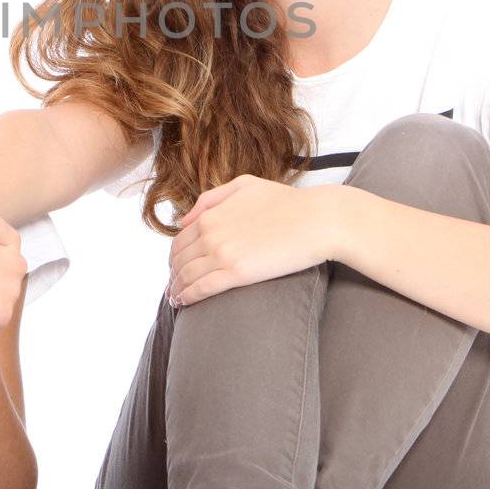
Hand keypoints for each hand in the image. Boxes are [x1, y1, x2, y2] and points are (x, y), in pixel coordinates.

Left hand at [167, 174, 337, 306]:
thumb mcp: (243, 185)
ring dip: (177, 288)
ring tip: (175, 298)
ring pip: (187, 276)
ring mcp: (222, 254)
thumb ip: (210, 199)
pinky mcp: (237, 274)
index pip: (180, 241)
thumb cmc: (286, 202)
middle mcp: (210, 234)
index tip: (175, 266)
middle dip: (173, 274)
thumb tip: (183, 221)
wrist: (316, 220)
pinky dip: (188, 296)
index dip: (175, 256)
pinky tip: (183, 303)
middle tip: (173, 285)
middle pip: (179, 260)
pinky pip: (202, 288)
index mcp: (210, 215)